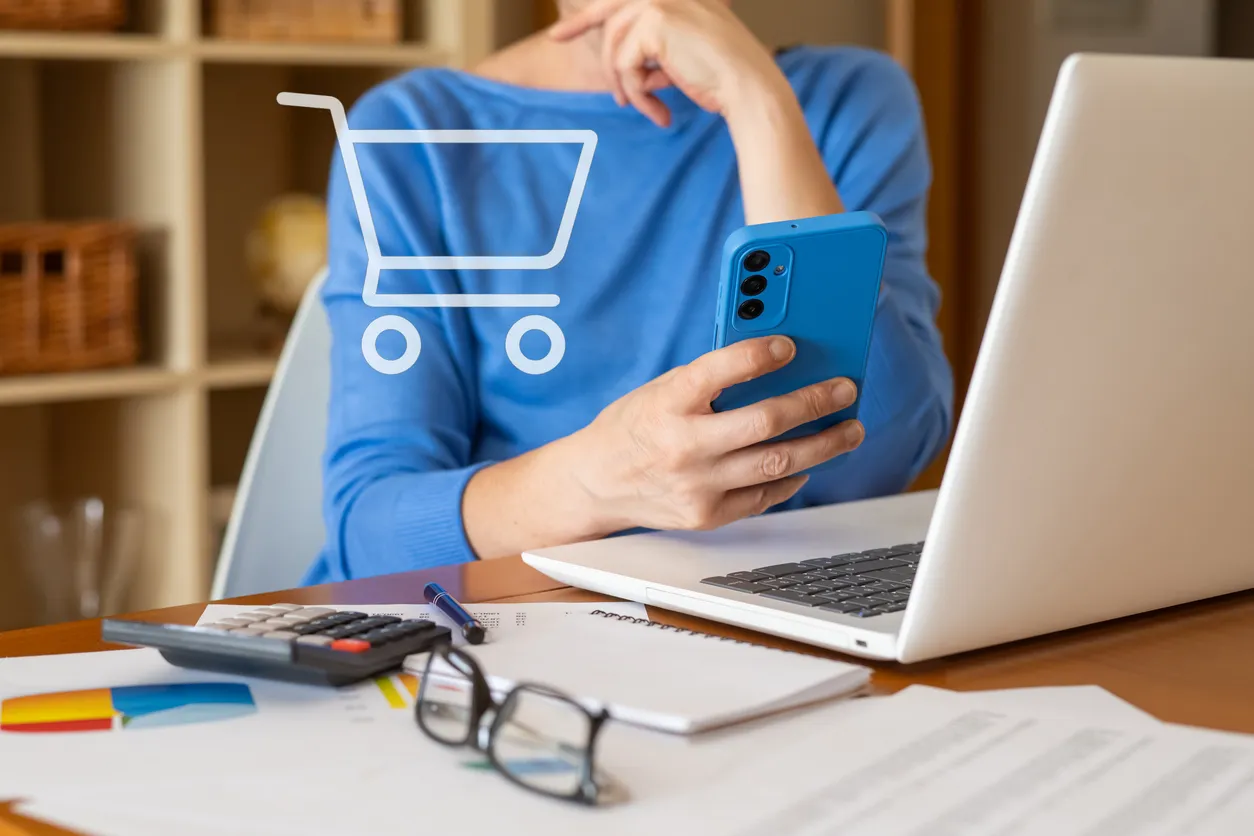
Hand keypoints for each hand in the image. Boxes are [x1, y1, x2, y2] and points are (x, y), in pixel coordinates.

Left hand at [549, 0, 784, 126]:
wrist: (748, 86)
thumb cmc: (724, 77)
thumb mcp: (684, 55)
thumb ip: (654, 49)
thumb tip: (621, 65)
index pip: (620, 1)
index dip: (585, 18)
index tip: (556, 36)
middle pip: (609, 18)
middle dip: (596, 52)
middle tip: (606, 89)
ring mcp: (657, 2)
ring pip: (616, 49)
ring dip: (627, 86)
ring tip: (648, 108)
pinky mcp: (652, 22)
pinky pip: (624, 65)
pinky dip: (637, 93)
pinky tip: (658, 108)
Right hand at [563, 336, 864, 532]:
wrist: (595, 484)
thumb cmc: (635, 427)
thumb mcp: (661, 390)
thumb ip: (708, 380)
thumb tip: (774, 364)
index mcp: (667, 402)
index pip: (719, 370)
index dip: (759, 355)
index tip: (791, 346)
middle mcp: (682, 445)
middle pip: (766, 421)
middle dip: (815, 402)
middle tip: (845, 390)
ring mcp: (696, 485)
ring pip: (778, 462)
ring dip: (823, 444)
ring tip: (849, 429)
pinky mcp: (706, 515)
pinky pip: (764, 495)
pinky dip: (791, 478)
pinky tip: (807, 463)